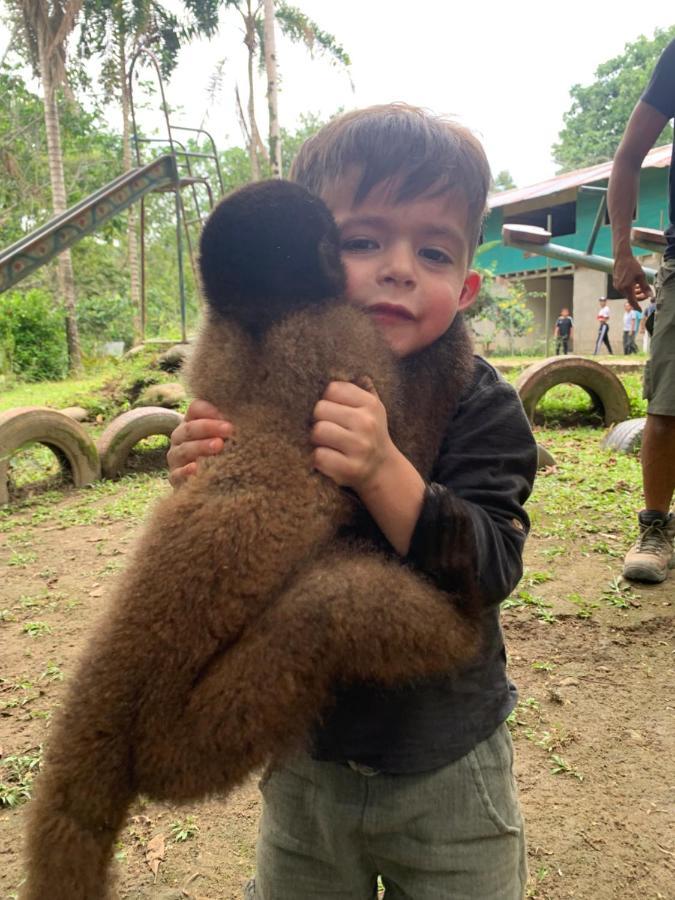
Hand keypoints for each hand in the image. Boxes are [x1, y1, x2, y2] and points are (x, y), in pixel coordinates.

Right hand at [167, 399, 232, 487]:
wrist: (203, 483)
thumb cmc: (219, 454)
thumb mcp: (224, 438)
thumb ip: (229, 428)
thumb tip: (249, 418)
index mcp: (192, 422)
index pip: (196, 409)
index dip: (210, 410)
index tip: (226, 414)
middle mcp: (180, 437)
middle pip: (190, 428)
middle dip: (210, 427)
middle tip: (229, 429)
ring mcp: (176, 457)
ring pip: (184, 449)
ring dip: (201, 446)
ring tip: (219, 445)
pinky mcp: (175, 477)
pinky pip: (177, 474)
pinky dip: (186, 471)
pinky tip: (195, 468)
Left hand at [310, 380, 397, 494]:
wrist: (383, 470)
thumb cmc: (369, 435)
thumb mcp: (372, 409)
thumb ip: (359, 388)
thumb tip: (345, 370)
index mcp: (370, 404)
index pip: (332, 389)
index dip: (327, 400)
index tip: (334, 412)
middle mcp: (367, 423)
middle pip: (320, 409)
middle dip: (319, 420)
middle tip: (329, 430)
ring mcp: (359, 447)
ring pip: (317, 431)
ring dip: (317, 440)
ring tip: (328, 444)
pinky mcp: (350, 468)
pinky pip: (318, 456)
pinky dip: (319, 459)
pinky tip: (330, 459)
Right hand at [613, 253, 651, 308]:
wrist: (622, 258)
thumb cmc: (632, 265)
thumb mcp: (641, 276)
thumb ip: (645, 287)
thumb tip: (650, 296)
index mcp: (627, 287)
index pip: (632, 301)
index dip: (637, 307)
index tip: (640, 311)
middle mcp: (620, 288)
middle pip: (630, 298)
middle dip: (638, 297)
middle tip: (645, 294)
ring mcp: (617, 286)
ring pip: (627, 294)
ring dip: (634, 293)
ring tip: (640, 287)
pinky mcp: (615, 284)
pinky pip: (623, 290)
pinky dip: (630, 290)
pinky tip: (634, 285)